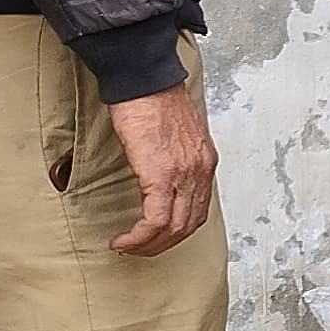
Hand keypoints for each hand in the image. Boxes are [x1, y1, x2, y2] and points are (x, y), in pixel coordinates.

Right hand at [104, 81, 218, 256]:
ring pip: (174, 228)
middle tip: (141, 250)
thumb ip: (175, 159)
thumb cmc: (153, 101)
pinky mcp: (161, 174)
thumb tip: (162, 178)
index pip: (199, 210)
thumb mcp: (175, 136)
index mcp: (205, 161)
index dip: (177, 231)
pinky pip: (155, 220)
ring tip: (129, 247)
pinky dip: (140, 236)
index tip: (155, 238)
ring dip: (150, 245)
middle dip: (163, 244)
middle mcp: (201, 170)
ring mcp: (184, 174)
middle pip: (189, 225)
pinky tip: (125, 239)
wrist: (144, 80)